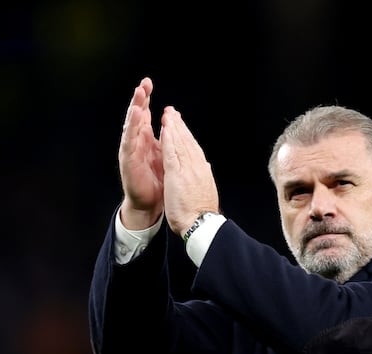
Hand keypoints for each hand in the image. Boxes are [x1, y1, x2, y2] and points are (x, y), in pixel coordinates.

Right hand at [118, 77, 163, 229]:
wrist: (150, 203)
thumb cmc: (157, 181)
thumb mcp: (164, 155)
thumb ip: (165, 139)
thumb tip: (172, 123)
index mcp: (145, 139)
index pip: (144, 114)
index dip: (146, 99)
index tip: (148, 83)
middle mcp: (136, 142)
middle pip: (136, 115)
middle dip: (140, 99)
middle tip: (144, 83)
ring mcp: (131, 149)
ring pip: (131, 124)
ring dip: (135, 108)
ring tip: (139, 94)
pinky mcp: (128, 159)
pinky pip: (129, 140)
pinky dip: (132, 127)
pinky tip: (135, 116)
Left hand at [160, 106, 219, 235]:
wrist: (201, 224)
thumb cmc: (201, 213)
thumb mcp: (205, 191)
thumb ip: (203, 177)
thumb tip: (206, 167)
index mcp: (202, 171)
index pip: (193, 149)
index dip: (185, 135)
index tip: (180, 125)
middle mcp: (197, 166)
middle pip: (187, 142)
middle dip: (179, 126)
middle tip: (172, 112)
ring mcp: (188, 169)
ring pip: (180, 143)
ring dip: (173, 127)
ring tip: (168, 114)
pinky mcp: (177, 174)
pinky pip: (172, 153)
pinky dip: (168, 139)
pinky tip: (165, 129)